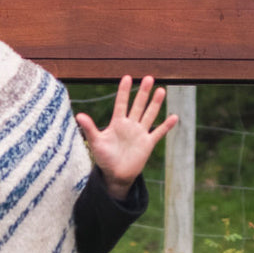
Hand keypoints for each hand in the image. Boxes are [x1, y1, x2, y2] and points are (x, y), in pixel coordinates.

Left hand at [75, 76, 178, 200]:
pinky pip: (158, 133)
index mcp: (117, 123)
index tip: (127, 77)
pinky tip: (174, 117)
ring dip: (155, 104)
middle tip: (149, 77)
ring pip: (149, 115)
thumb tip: (79, 115)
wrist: (115, 175)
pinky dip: (166, 126)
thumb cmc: (104, 158)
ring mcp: (140, 133)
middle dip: (143, 92)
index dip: (124, 91)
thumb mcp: (95, 142)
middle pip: (138, 105)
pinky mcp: (147, 143)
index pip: (121, 103)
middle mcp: (130, 125)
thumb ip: (89, 128)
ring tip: (161, 90)